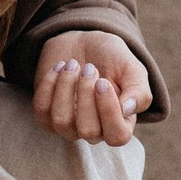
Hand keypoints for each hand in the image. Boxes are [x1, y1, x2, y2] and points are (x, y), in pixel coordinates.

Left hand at [34, 31, 150, 145]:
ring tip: (72, 64)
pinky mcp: (47, 116)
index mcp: (121, 123)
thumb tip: (128, 109)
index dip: (109, 111)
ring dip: (65, 87)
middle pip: (88, 131)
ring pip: (61, 121)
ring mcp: (69, 126)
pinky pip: (41, 110)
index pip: (117, 136)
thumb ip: (138, 91)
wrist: (84, 43)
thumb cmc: (112, 59)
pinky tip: (59, 67)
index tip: (103, 81)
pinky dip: (48, 85)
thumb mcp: (132, 69)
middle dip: (85, 94)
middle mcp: (95, 131)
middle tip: (89, 67)